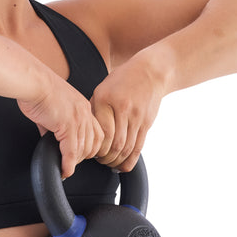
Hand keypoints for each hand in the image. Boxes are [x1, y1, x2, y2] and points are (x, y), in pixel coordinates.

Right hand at [18, 72, 103, 178]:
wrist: (32, 81)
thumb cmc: (37, 88)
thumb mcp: (54, 106)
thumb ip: (56, 123)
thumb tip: (51, 138)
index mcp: (83, 106)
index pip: (97, 132)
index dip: (91, 146)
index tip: (82, 154)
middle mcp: (84, 112)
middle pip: (94, 143)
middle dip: (84, 156)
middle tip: (72, 163)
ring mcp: (78, 119)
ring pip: (84, 149)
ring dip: (75, 162)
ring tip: (66, 167)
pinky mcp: (67, 125)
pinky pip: (71, 152)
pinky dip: (68, 164)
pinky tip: (64, 170)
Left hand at [91, 50, 165, 171]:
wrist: (151, 72)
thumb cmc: (123, 80)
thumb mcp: (102, 89)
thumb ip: (94, 110)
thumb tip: (85, 133)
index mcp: (105, 99)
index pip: (100, 131)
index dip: (95, 147)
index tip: (90, 151)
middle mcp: (122, 108)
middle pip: (114, 143)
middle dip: (105, 157)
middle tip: (99, 159)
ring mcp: (136, 116)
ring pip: (126, 148)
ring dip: (116, 160)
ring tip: (109, 162)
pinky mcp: (146, 123)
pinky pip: (138, 147)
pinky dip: (129, 160)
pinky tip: (122, 165)